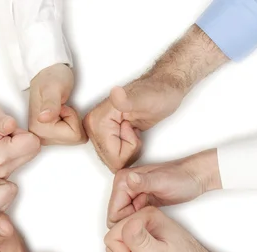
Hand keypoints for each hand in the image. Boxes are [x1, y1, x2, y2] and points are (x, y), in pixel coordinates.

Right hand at [0, 67, 40, 177]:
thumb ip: (5, 122)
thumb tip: (13, 126)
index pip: (34, 143)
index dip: (22, 131)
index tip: (5, 129)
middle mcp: (0, 170)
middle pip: (33, 151)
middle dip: (22, 138)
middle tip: (3, 133)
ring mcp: (1, 173)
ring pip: (29, 154)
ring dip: (19, 144)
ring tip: (0, 137)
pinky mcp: (2, 172)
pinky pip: (22, 158)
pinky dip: (16, 149)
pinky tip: (0, 144)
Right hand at [28, 64, 86, 145]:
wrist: (48, 72)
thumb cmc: (52, 77)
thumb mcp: (54, 87)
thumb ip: (51, 103)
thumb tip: (43, 118)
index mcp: (39, 129)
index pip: (74, 136)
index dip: (73, 117)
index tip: (62, 105)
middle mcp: (39, 137)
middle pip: (74, 140)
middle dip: (74, 120)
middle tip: (63, 106)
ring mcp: (44, 137)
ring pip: (74, 138)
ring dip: (72, 121)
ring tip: (62, 107)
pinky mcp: (50, 136)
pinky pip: (72, 136)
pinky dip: (71, 123)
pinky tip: (62, 113)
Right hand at [83, 25, 226, 172]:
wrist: (163, 88)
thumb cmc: (158, 93)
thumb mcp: (146, 99)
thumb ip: (128, 100)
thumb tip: (115, 93)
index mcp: (97, 120)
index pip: (112, 156)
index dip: (130, 147)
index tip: (134, 127)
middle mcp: (93, 125)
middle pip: (110, 160)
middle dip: (129, 150)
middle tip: (135, 128)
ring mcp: (98, 131)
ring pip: (113, 160)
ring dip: (129, 149)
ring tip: (135, 129)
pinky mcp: (105, 134)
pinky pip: (116, 156)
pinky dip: (128, 149)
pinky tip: (132, 132)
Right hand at [107, 149, 220, 226]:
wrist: (195, 177)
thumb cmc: (182, 178)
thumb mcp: (162, 181)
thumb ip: (144, 181)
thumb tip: (129, 179)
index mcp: (123, 180)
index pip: (113, 213)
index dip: (127, 223)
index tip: (144, 224)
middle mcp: (124, 186)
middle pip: (117, 218)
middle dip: (131, 225)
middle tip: (150, 223)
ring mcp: (131, 194)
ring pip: (125, 220)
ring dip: (137, 225)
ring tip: (153, 221)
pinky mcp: (139, 200)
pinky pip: (133, 218)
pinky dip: (141, 223)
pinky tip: (153, 221)